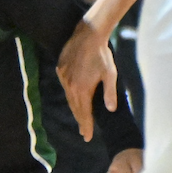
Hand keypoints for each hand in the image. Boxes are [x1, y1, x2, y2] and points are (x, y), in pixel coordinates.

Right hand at [56, 18, 117, 141]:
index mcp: (82, 89)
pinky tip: (74, 96)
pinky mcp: (60, 69)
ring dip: (75, 108)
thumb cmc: (102, 55)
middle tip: (84, 132)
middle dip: (81, 121)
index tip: (87, 137)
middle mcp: (70, 86)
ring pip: (69, 98)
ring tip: (80, 117)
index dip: (86, 126)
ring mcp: (64, 77)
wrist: (87, 35)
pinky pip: (65, 86)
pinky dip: (70, 94)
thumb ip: (110, 93)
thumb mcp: (110, 74)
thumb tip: (111, 109)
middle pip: (75, 108)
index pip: (84, 113)